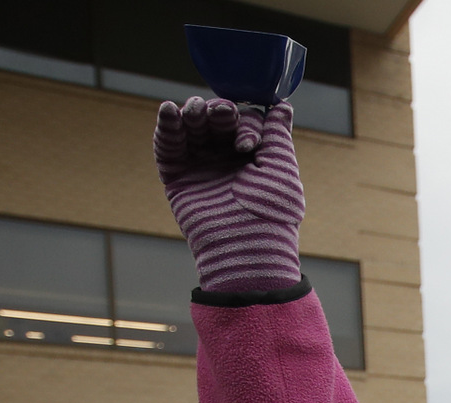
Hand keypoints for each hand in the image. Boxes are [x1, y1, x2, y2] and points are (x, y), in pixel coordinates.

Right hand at [153, 98, 303, 293]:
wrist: (247, 247)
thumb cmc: (272, 212)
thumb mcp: (281, 168)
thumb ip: (277, 135)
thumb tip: (283, 106)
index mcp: (251, 156)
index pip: (242, 121)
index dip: (243, 122)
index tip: (247, 144)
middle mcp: (224, 159)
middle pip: (214, 120)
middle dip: (216, 111)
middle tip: (222, 114)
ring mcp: (200, 168)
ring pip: (190, 129)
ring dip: (192, 113)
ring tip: (194, 112)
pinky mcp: (177, 179)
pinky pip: (168, 148)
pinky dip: (167, 128)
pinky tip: (169, 111)